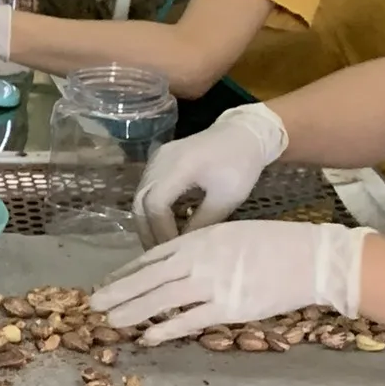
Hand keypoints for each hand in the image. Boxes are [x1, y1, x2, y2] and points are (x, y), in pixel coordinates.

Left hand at [94, 220, 369, 345]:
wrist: (310, 257)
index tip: (107, 283)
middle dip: (117, 292)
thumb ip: (200, 249)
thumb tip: (174, 266)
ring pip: (161, 301)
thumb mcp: (230, 234)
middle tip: (92, 304)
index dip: (126, 273)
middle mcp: (199, 260)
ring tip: (110, 322)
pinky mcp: (228, 308)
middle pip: (147, 278)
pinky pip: (188, 322)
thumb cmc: (274, 244)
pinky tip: (147, 338)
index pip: (152, 258)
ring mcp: (212, 284)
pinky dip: (165, 331)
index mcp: (199, 239)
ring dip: (132, 312)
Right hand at [131, 100, 287, 245]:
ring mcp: (156, 159)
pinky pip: (146, 188)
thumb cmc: (240, 164)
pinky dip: (151, 209)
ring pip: (140, 197)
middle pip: (140, 202)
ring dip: (147, 221)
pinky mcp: (158, 160)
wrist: (244, 132)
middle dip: (147, 230)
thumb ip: (202, 223)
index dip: (160, 230)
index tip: (172, 249)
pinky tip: (164, 223)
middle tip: (158, 253)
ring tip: (160, 242)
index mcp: (178, 167)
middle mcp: (159, 161)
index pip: (155, 205)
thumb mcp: (226, 198)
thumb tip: (182, 246)